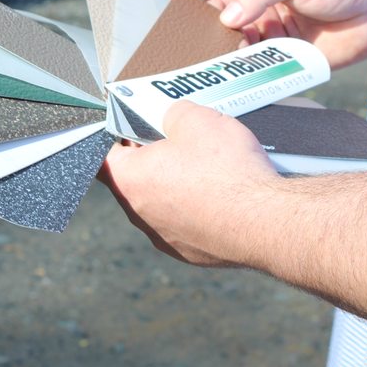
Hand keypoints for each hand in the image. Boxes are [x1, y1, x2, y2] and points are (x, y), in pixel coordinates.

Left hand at [98, 101, 279, 266]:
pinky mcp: (192, 253)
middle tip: (175, 138)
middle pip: (133, 179)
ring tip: (206, 166)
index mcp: (130, 180)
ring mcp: (166, 238)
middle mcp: (141, 215)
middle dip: (150, 157)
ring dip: (176, 184)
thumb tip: (171, 118)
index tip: (124, 125)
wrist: (267, 223)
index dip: (111, 137)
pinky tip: (223, 193)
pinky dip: (198, 208)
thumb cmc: (227, 171)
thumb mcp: (196, 118)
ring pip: (161, 203)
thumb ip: (172, 113)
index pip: (99, 158)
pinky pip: (186, 223)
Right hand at [167, 0, 366, 69]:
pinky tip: (229, 69)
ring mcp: (269, 27)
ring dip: (216, 46)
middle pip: (217, 8)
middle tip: (182, 34)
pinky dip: (237, 66)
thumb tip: (226, 17)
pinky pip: (251, 61)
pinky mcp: (281, 54)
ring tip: (202, 55)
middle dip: (198, 20)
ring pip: (230, 38)